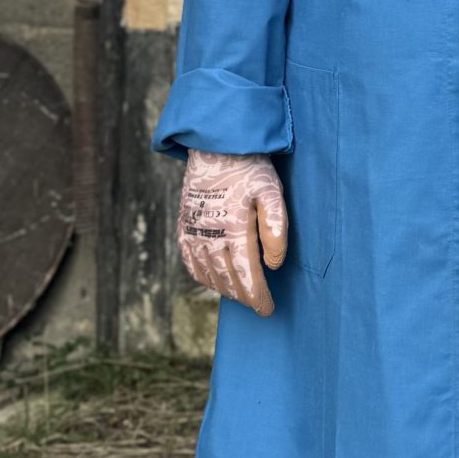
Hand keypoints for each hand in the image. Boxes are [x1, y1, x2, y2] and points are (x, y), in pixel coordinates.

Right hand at [177, 151, 288, 316]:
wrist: (216, 146)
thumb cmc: (249, 169)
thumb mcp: (271, 192)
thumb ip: (274, 227)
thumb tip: (273, 264)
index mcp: (234, 229)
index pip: (246, 275)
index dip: (257, 297)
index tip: (267, 310)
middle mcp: (210, 235)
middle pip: (227, 279)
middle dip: (244, 296)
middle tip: (258, 305)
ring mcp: (193, 232)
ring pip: (208, 274)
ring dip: (225, 289)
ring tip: (241, 295)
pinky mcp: (184, 227)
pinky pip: (190, 262)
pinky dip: (202, 277)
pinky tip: (213, 280)